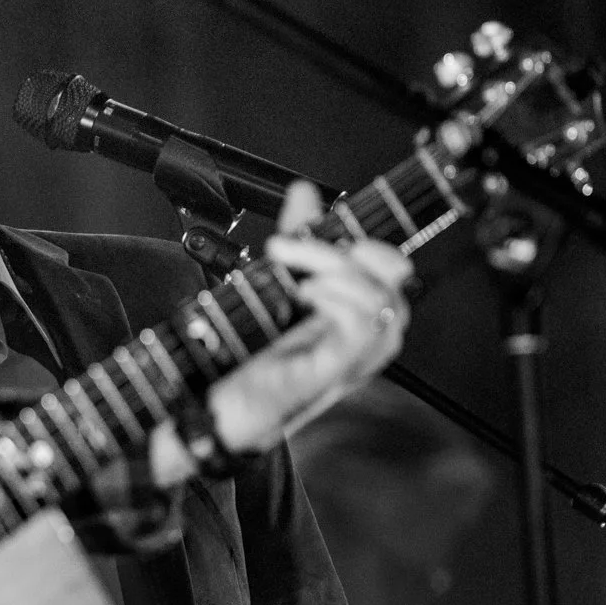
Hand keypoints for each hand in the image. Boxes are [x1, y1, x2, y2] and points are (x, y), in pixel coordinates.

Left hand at [208, 180, 411, 451]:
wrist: (210, 411)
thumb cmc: (245, 358)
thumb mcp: (274, 288)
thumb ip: (297, 241)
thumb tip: (306, 192)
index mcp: (352, 316)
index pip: (392, 268)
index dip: (367, 240)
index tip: (316, 226)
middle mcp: (360, 339)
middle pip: (395, 278)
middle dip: (347, 248)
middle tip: (291, 248)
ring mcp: (351, 359)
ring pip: (382, 300)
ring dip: (335, 272)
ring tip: (295, 281)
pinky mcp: (332, 374)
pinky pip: (363, 328)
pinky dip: (336, 300)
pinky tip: (305, 298)